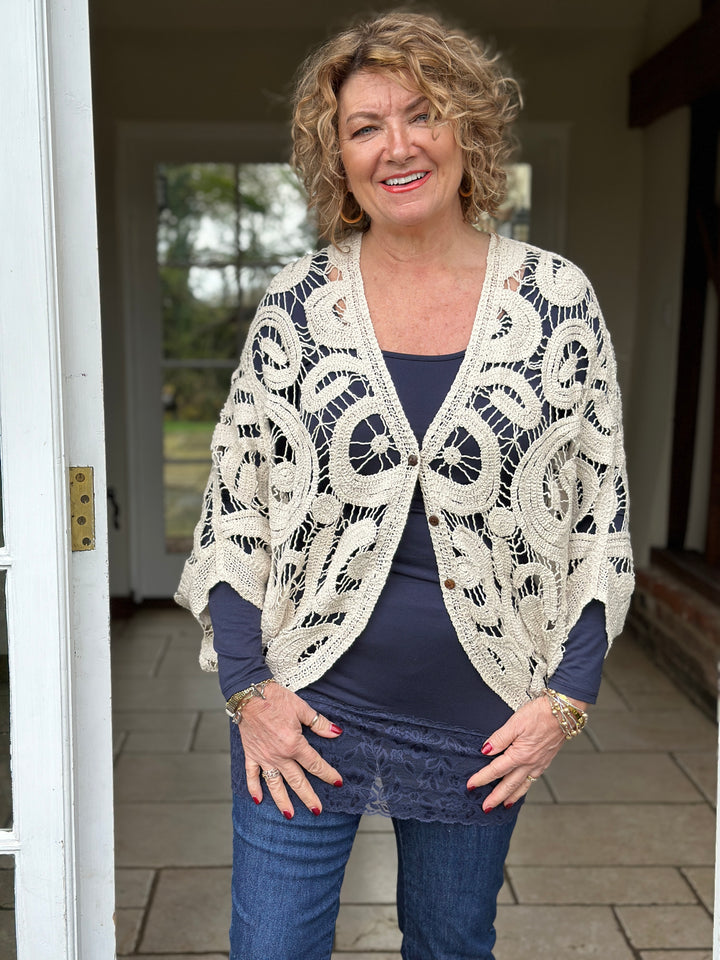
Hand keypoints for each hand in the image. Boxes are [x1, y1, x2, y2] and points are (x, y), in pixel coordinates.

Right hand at [239, 683, 342, 818]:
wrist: (249, 695)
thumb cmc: (276, 698)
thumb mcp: (302, 708)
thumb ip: (319, 723)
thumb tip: (336, 732)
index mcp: (294, 744)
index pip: (315, 764)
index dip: (328, 773)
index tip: (338, 782)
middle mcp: (279, 755)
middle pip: (297, 781)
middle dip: (308, 796)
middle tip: (317, 810)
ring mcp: (264, 757)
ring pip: (275, 784)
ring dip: (282, 800)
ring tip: (289, 815)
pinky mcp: (251, 754)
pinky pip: (252, 775)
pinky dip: (254, 788)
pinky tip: (258, 800)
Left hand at [467, 693, 587, 811]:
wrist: (564, 712)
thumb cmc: (540, 714)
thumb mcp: (515, 722)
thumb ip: (499, 738)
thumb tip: (485, 750)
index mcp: (520, 755)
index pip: (496, 770)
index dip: (482, 778)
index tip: (471, 785)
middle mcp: (530, 763)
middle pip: (509, 784)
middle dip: (496, 797)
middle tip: (485, 807)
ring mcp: (539, 763)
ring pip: (523, 785)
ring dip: (512, 796)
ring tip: (504, 805)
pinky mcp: (546, 760)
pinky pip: (533, 779)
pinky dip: (525, 787)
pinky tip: (522, 787)